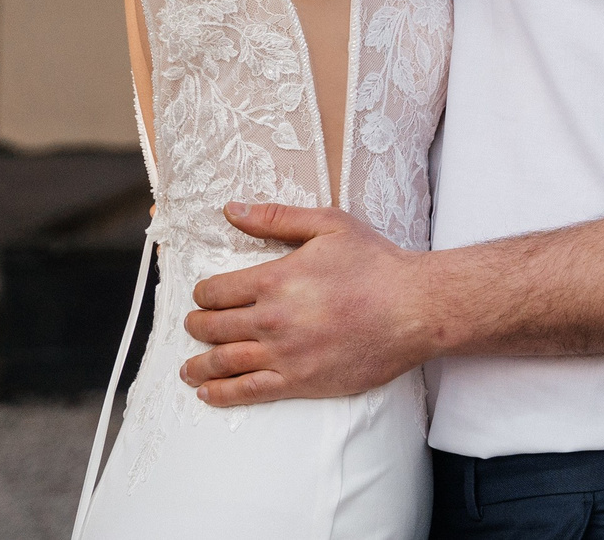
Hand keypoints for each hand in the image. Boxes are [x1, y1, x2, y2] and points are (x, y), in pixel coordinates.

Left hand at [176, 201, 432, 406]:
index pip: (216, 290)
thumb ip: (276, 218)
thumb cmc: (376, 263)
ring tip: (188, 367)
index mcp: (275, 279)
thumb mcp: (329, 225)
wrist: (415, 309)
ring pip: (223, 362)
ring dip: (198, 365)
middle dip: (197, 326)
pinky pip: (248, 392)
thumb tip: (232, 209)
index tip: (204, 295)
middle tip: (195, 325)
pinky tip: (208, 393)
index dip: (203, 293)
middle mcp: (272, 319)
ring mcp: (284, 354)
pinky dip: (221, 394)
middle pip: (213, 327)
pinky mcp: (300, 382)